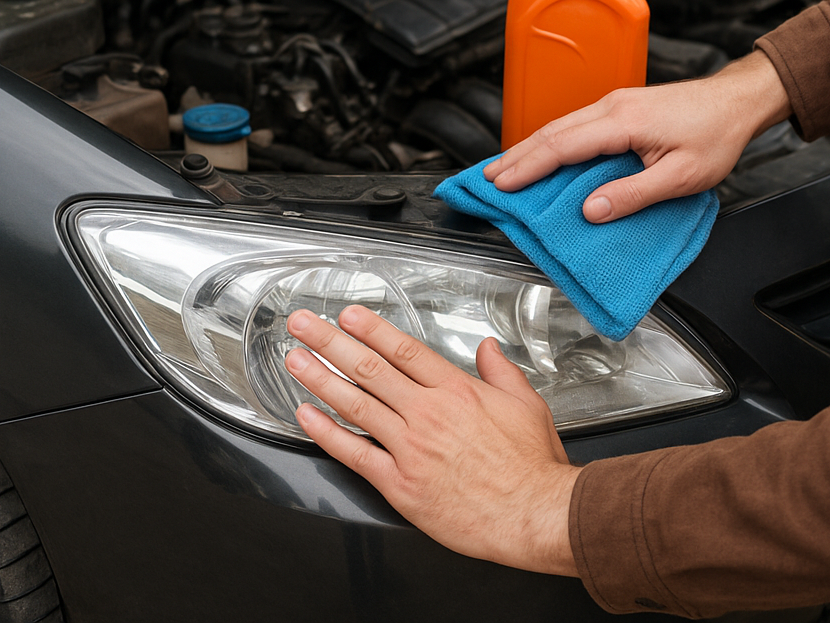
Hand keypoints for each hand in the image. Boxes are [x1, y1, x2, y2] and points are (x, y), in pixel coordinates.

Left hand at [285, 307, 580, 574]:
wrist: (533, 514)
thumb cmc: (530, 465)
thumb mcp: (526, 403)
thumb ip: (501, 370)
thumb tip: (487, 348)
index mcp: (457, 391)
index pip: (403, 350)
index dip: (371, 329)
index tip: (348, 315)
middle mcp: (428, 414)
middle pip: (370, 368)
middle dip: (331, 342)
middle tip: (304, 324)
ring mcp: (410, 449)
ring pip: (356, 405)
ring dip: (320, 378)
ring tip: (295, 359)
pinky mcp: (401, 485)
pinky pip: (356, 454)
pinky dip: (328, 433)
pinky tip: (307, 416)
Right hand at [484, 50, 791, 222]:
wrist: (736, 102)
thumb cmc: (715, 136)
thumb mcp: (681, 175)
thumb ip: (633, 194)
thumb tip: (589, 211)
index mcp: (623, 121)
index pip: (562, 146)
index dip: (528, 167)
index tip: (501, 185)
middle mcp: (611, 107)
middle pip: (551, 132)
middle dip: (516, 156)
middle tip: (486, 179)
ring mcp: (614, 104)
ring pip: (560, 126)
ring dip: (529, 148)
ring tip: (503, 169)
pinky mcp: (619, 108)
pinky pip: (574, 125)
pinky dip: (550, 142)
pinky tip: (542, 155)